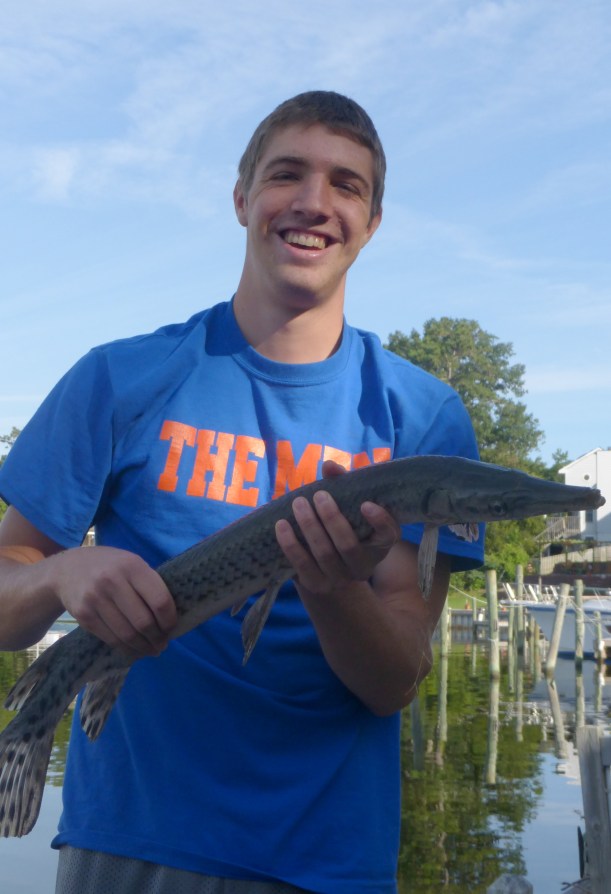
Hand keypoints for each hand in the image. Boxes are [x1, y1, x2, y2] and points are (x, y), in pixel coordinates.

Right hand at [47, 546, 176, 658]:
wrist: (67, 569)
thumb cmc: (110, 566)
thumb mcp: (132, 563)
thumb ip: (149, 584)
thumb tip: (169, 619)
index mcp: (132, 566)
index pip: (160, 601)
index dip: (169, 620)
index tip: (171, 628)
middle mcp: (113, 581)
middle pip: (143, 622)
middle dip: (157, 638)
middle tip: (162, 644)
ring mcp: (95, 599)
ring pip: (127, 634)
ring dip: (143, 647)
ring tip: (151, 650)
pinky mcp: (84, 616)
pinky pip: (110, 639)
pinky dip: (126, 648)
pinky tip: (134, 649)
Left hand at [274, 461, 399, 597]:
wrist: (324, 566)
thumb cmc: (340, 525)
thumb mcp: (347, 506)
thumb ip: (342, 484)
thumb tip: (329, 466)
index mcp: (379, 544)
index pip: (388, 535)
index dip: (380, 521)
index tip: (365, 504)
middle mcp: (363, 566)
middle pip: (348, 545)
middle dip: (332, 518)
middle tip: (318, 494)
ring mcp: (340, 579)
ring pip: (324, 555)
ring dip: (309, 526)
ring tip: (298, 503)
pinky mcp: (317, 585)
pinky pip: (302, 566)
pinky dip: (291, 545)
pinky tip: (281, 525)